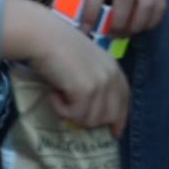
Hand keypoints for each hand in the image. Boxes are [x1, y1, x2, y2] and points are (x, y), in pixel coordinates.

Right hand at [2, 0, 130, 136]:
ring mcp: (101, 84)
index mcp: (113, 67)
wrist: (44, 36)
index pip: (124, 100)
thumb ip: (95, 81)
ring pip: (90, 120)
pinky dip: (60, 109)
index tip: (114, 132)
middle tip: (71, 109)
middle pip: (110, 116)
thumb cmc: (57, 46)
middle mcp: (111, 76)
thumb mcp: (85, 62)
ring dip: (71, 113)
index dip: (120, 118)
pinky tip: (54, 93)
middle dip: (90, 119)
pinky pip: (74, 116)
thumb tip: (95, 111)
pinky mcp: (86, 91)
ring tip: (59, 93)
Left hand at [64, 0, 166, 34]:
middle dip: (117, 23)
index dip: (92, 11)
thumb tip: (58, 7)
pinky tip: (140, 26)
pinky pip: (161, 2)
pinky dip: (152, 20)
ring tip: (124, 33)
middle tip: (108, 34)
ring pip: (147, 2)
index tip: (85, 30)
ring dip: (136, 25)